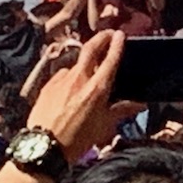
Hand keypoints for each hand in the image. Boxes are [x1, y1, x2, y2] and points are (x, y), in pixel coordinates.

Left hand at [25, 30, 138, 156]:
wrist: (43, 148)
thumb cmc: (76, 140)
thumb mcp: (103, 126)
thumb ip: (121, 110)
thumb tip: (139, 104)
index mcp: (97, 89)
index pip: (110, 59)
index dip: (117, 44)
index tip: (120, 35)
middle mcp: (79, 79)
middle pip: (90, 48)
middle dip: (101, 38)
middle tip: (107, 35)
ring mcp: (60, 80)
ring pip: (76, 64)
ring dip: (84, 63)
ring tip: (88, 71)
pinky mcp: (47, 86)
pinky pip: (62, 76)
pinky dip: (69, 78)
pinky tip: (70, 89)